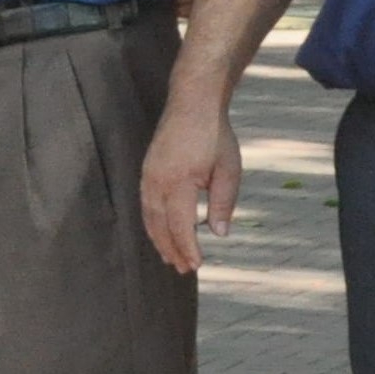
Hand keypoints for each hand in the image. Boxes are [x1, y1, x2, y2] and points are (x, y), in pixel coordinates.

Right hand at [139, 97, 240, 273]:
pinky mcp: (147, 170)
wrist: (192, 103)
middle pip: (160, 225)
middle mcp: (157, 180)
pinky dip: (152, 222)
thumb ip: (223, 203)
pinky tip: (160, 231)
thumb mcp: (228, 169)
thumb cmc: (214, 135)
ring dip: (158, 239)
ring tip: (169, 257)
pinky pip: (146, 204)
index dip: (188, 247)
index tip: (197, 265)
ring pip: (149, 216)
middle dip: (171, 249)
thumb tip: (219, 233)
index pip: (180, 225)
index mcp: (178, 181)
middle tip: (182, 270)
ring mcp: (148, 175)